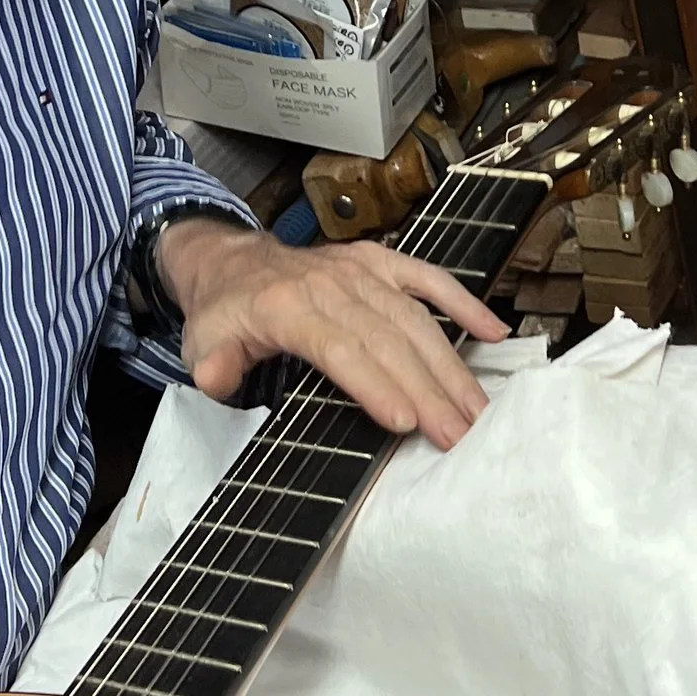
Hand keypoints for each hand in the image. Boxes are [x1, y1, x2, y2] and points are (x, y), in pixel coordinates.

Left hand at [156, 216, 507, 448]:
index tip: (406, 422)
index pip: (339, 347)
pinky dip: (463, 303)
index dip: (374, 384)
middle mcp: (330, 284)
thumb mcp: (202, 340)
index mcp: (287, 305)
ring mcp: (360, 270)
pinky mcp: (380, 262)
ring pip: (415, 317)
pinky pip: (428, 279)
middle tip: (460, 435)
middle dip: (427, 390)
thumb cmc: (225, 312)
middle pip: (387, 340)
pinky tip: (495, 333)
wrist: (231, 260)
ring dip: (450, 364)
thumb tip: (216, 378)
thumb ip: (213, 361)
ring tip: (477, 409)